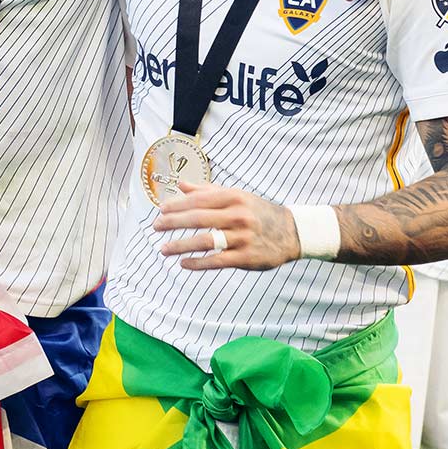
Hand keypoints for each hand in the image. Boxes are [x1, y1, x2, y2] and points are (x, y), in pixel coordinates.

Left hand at [153, 181, 299, 268]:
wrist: (293, 232)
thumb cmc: (258, 211)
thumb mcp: (237, 195)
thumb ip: (208, 190)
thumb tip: (181, 185)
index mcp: (233, 197)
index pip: (198, 200)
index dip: (177, 205)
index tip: (161, 210)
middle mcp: (237, 216)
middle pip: (198, 219)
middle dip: (173, 223)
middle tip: (155, 227)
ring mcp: (243, 238)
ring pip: (205, 241)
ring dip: (181, 245)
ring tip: (164, 249)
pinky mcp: (247, 258)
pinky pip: (217, 261)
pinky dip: (198, 263)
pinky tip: (184, 263)